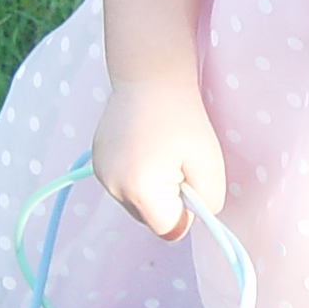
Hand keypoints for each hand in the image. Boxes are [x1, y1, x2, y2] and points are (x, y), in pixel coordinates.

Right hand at [92, 78, 226, 239]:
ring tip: (160, 152)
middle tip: (177, 163)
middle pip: (149, 219)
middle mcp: (114, 187)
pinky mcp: (97, 162)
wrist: (149, 76)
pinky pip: (123, 186)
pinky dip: (136, 175)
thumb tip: (196, 216)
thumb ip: (209, 201)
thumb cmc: (183, 118)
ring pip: (135, 204)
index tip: (191, 184)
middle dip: (167, 201)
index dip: (186, 213)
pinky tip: (144, 146)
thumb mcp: (210, 163)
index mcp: (140, 190)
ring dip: (151, 189)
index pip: (168, 231)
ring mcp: (102, 175)